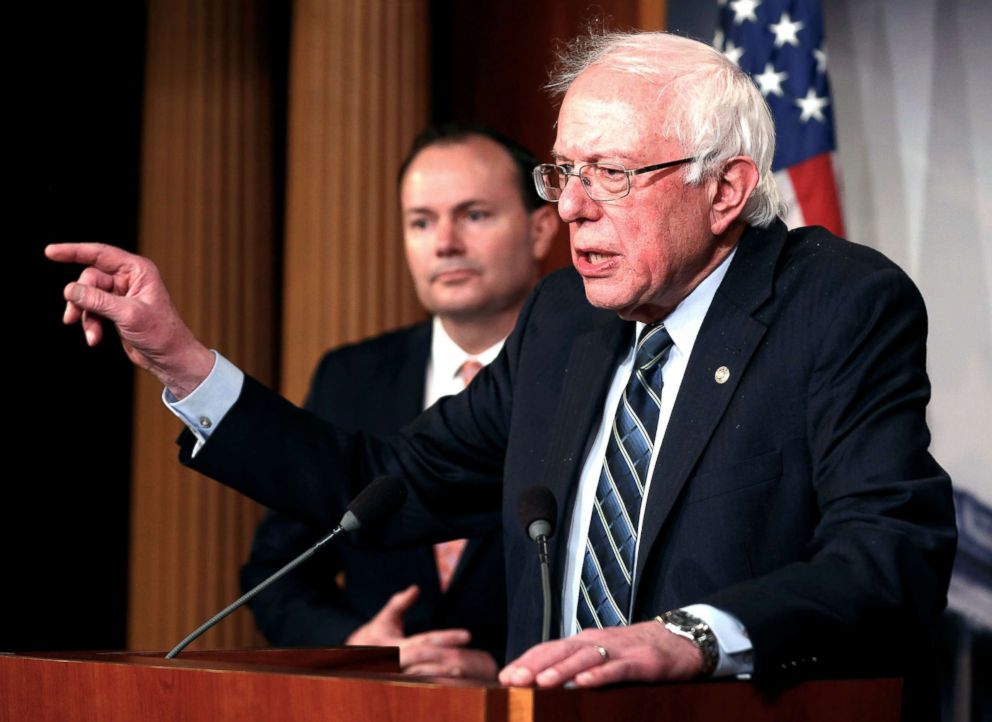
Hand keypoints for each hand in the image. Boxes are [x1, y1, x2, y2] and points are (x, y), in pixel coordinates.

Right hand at [46, 243, 214, 398]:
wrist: (170, 358)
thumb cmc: (160, 333)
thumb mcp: (128, 315)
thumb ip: (98, 301)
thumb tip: (70, 289)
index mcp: (138, 270)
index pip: (100, 254)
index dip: (73, 251)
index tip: (49, 252)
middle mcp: (129, 278)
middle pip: (89, 278)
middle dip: (80, 298)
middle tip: (71, 318)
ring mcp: (121, 294)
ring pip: (87, 296)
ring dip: (85, 316)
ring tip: (92, 335)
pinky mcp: (116, 310)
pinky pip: (92, 310)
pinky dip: (90, 324)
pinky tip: (94, 339)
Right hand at [346, 585, 497, 679]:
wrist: (356, 658)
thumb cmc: (375, 634)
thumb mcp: (386, 617)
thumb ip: (400, 603)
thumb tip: (416, 588)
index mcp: (397, 647)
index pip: (426, 641)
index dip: (447, 637)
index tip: (468, 635)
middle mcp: (399, 663)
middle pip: (428, 660)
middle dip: (449, 659)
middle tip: (469, 659)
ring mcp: (400, 676)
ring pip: (426, 677)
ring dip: (444, 676)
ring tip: (464, 674)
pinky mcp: (403, 684)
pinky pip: (423, 685)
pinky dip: (437, 685)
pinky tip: (454, 685)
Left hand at [498, 621, 703, 687]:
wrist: (680, 641)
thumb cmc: (635, 653)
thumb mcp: (602, 656)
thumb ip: (576, 666)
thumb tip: (543, 684)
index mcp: (585, 641)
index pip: (550, 648)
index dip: (527, 661)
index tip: (504, 677)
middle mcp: (598, 641)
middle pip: (561, 651)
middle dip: (535, 665)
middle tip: (512, 680)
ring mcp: (620, 650)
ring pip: (586, 658)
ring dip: (562, 670)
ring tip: (542, 682)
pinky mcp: (641, 662)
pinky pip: (617, 668)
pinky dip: (600, 675)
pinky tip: (584, 683)